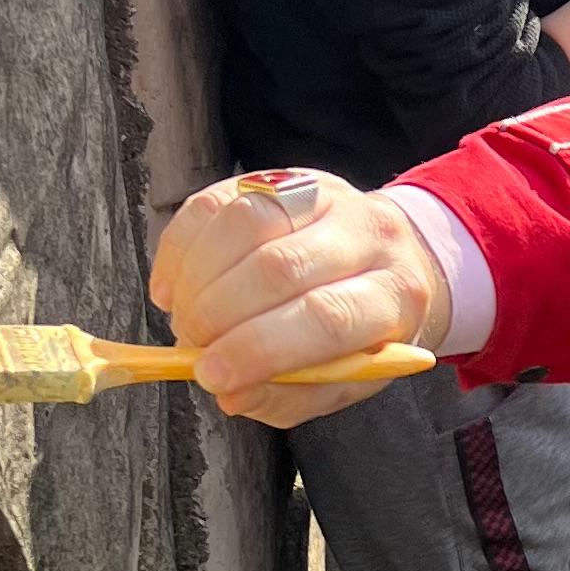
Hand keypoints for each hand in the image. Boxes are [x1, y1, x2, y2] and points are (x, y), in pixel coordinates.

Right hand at [150, 173, 450, 426]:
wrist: (393, 262)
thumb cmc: (362, 334)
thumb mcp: (341, 381)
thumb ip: (289, 394)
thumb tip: (229, 394)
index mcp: (394, 296)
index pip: (326, 316)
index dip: (258, 348)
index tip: (210, 375)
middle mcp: (369, 234)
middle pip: (280, 267)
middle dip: (218, 314)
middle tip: (191, 345)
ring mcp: (327, 195)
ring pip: (246, 223)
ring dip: (198, 278)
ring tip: (185, 316)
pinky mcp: (284, 176)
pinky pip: (217, 201)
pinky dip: (181, 247)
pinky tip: (174, 287)